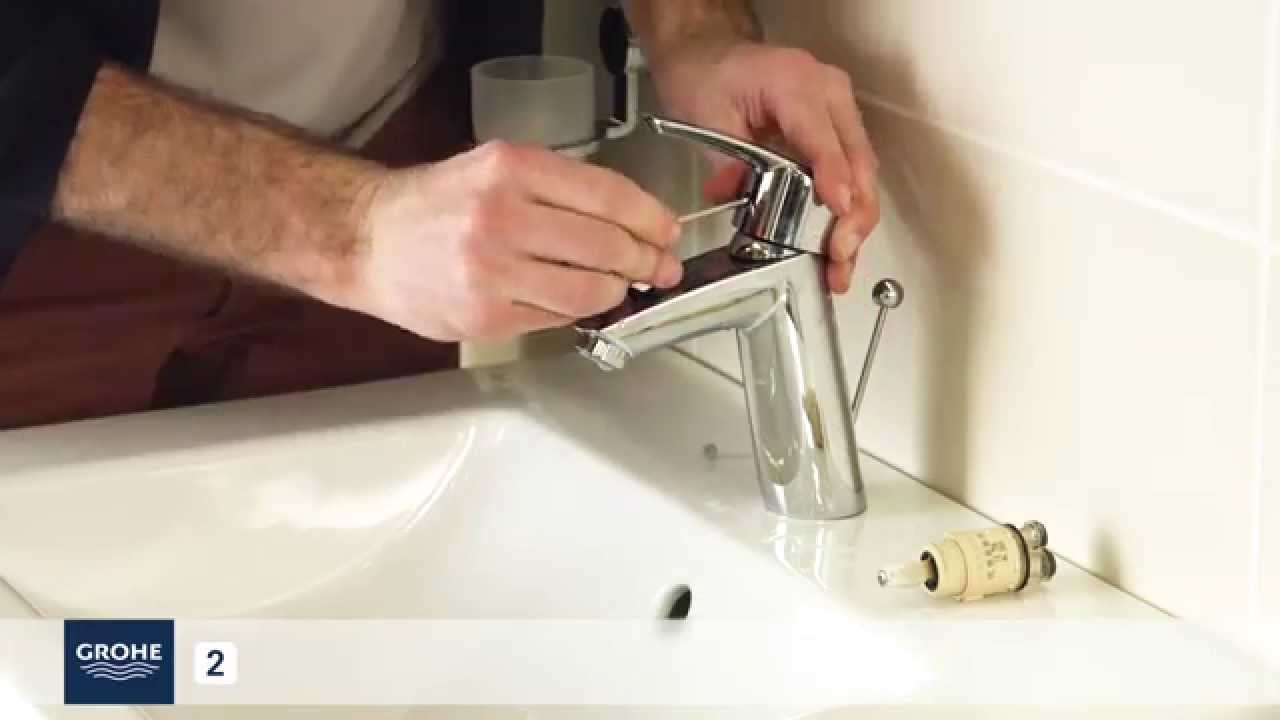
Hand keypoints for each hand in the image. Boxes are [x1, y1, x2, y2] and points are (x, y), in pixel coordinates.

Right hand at [346, 141, 681, 340]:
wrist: (368, 240)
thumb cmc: (437, 204)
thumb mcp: (496, 167)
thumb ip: (559, 189)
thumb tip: (633, 222)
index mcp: (510, 169)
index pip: (607, 195)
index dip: (651, 218)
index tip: (668, 231)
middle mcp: (501, 216)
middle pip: (606, 245)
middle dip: (644, 259)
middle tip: (657, 265)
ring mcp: (492, 271)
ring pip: (589, 290)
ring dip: (617, 290)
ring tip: (621, 285)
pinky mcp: (485, 316)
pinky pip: (557, 317)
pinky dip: (578, 311)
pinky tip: (577, 300)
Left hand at [651, 42, 879, 292]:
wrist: (712, 54)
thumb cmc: (709, 78)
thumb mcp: (707, 114)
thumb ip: (728, 156)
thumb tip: (740, 195)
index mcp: (796, 84)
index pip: (824, 138)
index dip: (833, 178)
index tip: (839, 212)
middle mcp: (831, 95)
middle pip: (858, 161)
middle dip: (854, 216)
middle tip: (839, 257)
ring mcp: (840, 112)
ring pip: (863, 173)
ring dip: (856, 223)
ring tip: (840, 267)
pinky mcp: (838, 131)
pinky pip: (852, 174)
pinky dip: (848, 213)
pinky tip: (838, 248)